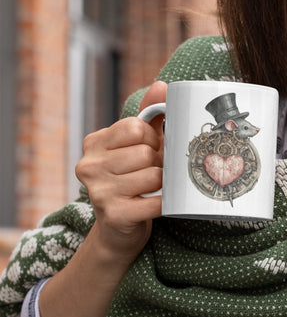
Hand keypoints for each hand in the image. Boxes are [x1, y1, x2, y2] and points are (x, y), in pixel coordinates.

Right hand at [75, 81, 166, 260]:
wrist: (119, 230)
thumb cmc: (132, 179)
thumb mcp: (137, 145)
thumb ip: (149, 115)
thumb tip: (162, 85)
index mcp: (94, 143)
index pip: (137, 127)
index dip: (152, 139)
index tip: (149, 150)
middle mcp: (90, 165)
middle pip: (147, 153)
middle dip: (159, 163)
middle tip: (152, 173)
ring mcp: (99, 192)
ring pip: (155, 175)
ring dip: (163, 183)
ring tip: (152, 188)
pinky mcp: (115, 215)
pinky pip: (157, 201)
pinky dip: (166, 202)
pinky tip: (158, 203)